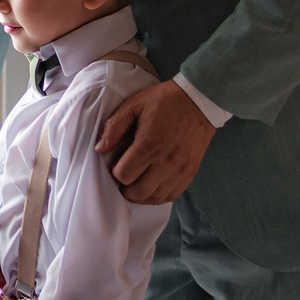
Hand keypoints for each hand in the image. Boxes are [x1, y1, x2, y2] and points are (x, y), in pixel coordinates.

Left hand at [95, 79, 214, 204]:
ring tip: (137, 180)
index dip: (115, 171)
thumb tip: (100, 149)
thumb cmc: (164, 102)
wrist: (199, 102)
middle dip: (125, 186)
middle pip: (137, 192)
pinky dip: (157, 195)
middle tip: (125, 174)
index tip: (118, 163)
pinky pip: (170, 196)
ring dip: (140, 194)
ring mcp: (180, 169)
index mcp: (150, 143)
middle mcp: (166, 161)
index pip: (124, 175)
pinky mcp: (189, 173)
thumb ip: (115, 126)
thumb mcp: (134, 105)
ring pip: (153, 198)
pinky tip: (152, 184)